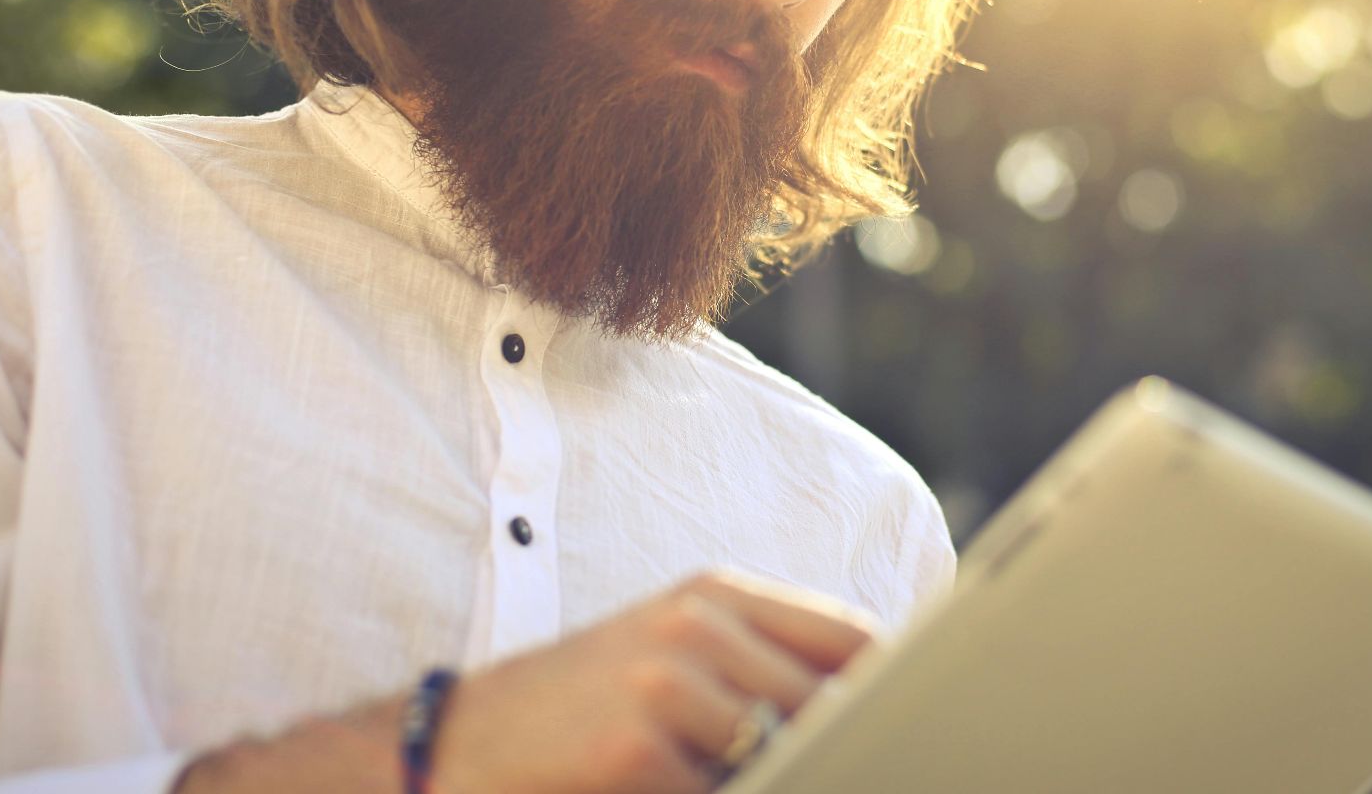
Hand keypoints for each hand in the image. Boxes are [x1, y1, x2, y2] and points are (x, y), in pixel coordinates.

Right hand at [171, 569, 879, 793]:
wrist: (450, 751)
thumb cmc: (574, 715)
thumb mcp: (670, 663)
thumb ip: (763, 670)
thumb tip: (877, 705)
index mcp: (714, 596)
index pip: (853, 637)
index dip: (895, 690)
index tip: (921, 725)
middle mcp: (697, 626)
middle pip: (833, 698)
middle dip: (842, 744)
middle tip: (869, 758)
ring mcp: (666, 685)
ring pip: (786, 750)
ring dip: (775, 770)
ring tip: (726, 763)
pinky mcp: (638, 752)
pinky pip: (723, 792)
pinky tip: (657, 786)